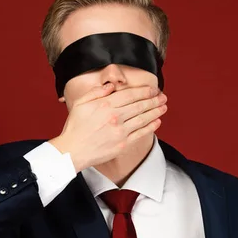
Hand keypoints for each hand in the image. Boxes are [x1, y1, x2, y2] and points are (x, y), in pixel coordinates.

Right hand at [49, 83, 167, 172]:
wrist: (72, 151)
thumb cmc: (75, 127)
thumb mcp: (81, 104)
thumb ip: (96, 92)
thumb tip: (112, 86)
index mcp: (106, 105)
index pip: (130, 94)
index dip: (144, 91)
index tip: (153, 89)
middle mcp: (115, 117)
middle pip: (140, 105)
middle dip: (154, 100)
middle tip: (163, 97)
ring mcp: (120, 131)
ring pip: (143, 118)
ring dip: (156, 112)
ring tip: (164, 107)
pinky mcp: (123, 144)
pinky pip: (141, 133)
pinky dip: (151, 127)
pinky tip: (157, 121)